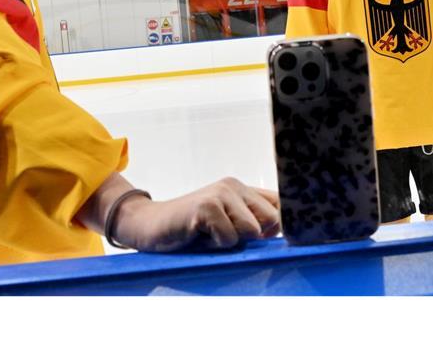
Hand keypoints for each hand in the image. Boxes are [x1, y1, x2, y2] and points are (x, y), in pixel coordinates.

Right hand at [112, 177, 280, 251]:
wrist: (150, 225)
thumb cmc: (190, 231)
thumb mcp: (226, 224)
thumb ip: (251, 223)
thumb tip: (282, 232)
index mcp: (242, 190)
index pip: (280, 204)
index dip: (280, 226)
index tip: (267, 238)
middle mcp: (233, 186)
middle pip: (271, 220)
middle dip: (253, 238)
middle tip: (225, 237)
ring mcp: (220, 193)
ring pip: (251, 230)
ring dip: (231, 243)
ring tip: (210, 236)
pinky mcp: (207, 206)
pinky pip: (229, 238)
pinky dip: (216, 246)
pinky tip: (198, 236)